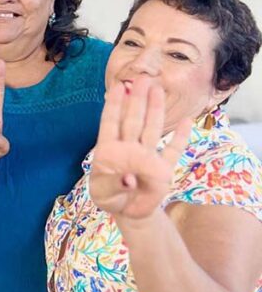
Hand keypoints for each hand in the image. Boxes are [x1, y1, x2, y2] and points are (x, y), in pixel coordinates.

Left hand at [89, 77, 191, 220]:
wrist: (129, 212)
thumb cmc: (110, 197)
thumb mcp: (104, 194)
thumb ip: (113, 185)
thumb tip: (128, 178)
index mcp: (110, 151)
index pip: (111, 123)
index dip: (114, 105)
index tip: (117, 87)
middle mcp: (130, 149)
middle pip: (133, 120)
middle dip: (137, 100)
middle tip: (143, 79)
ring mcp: (147, 157)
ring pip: (152, 129)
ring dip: (155, 110)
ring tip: (158, 90)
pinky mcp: (163, 170)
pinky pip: (173, 151)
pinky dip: (180, 137)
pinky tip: (187, 121)